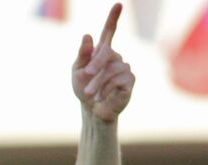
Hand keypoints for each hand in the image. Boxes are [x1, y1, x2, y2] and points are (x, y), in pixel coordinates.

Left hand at [72, 3, 133, 122]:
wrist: (92, 110)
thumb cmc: (84, 89)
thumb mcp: (78, 71)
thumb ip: (82, 54)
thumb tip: (87, 34)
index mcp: (102, 52)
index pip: (109, 31)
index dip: (113, 18)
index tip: (118, 4)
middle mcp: (116, 57)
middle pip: (107, 52)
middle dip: (95, 64)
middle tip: (85, 74)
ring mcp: (124, 68)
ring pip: (112, 69)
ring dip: (97, 82)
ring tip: (90, 94)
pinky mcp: (130, 80)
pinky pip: (119, 80)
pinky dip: (106, 89)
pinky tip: (101, 97)